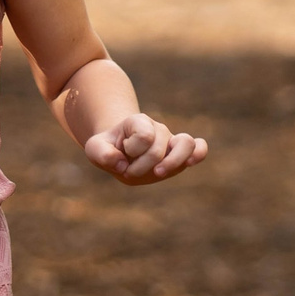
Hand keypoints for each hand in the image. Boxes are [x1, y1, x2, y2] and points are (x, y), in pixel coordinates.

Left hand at [84, 112, 206, 185]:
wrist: (120, 150)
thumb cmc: (109, 148)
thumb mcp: (95, 149)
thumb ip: (102, 154)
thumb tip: (122, 164)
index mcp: (138, 122)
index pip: (144, 136)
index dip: (132, 150)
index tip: (122, 154)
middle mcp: (158, 129)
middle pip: (159, 148)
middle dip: (141, 167)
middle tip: (129, 171)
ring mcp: (171, 141)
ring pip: (186, 143)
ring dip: (172, 162)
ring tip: (158, 173)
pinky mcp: (181, 154)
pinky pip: (199, 148)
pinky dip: (198, 154)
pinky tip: (190, 163)